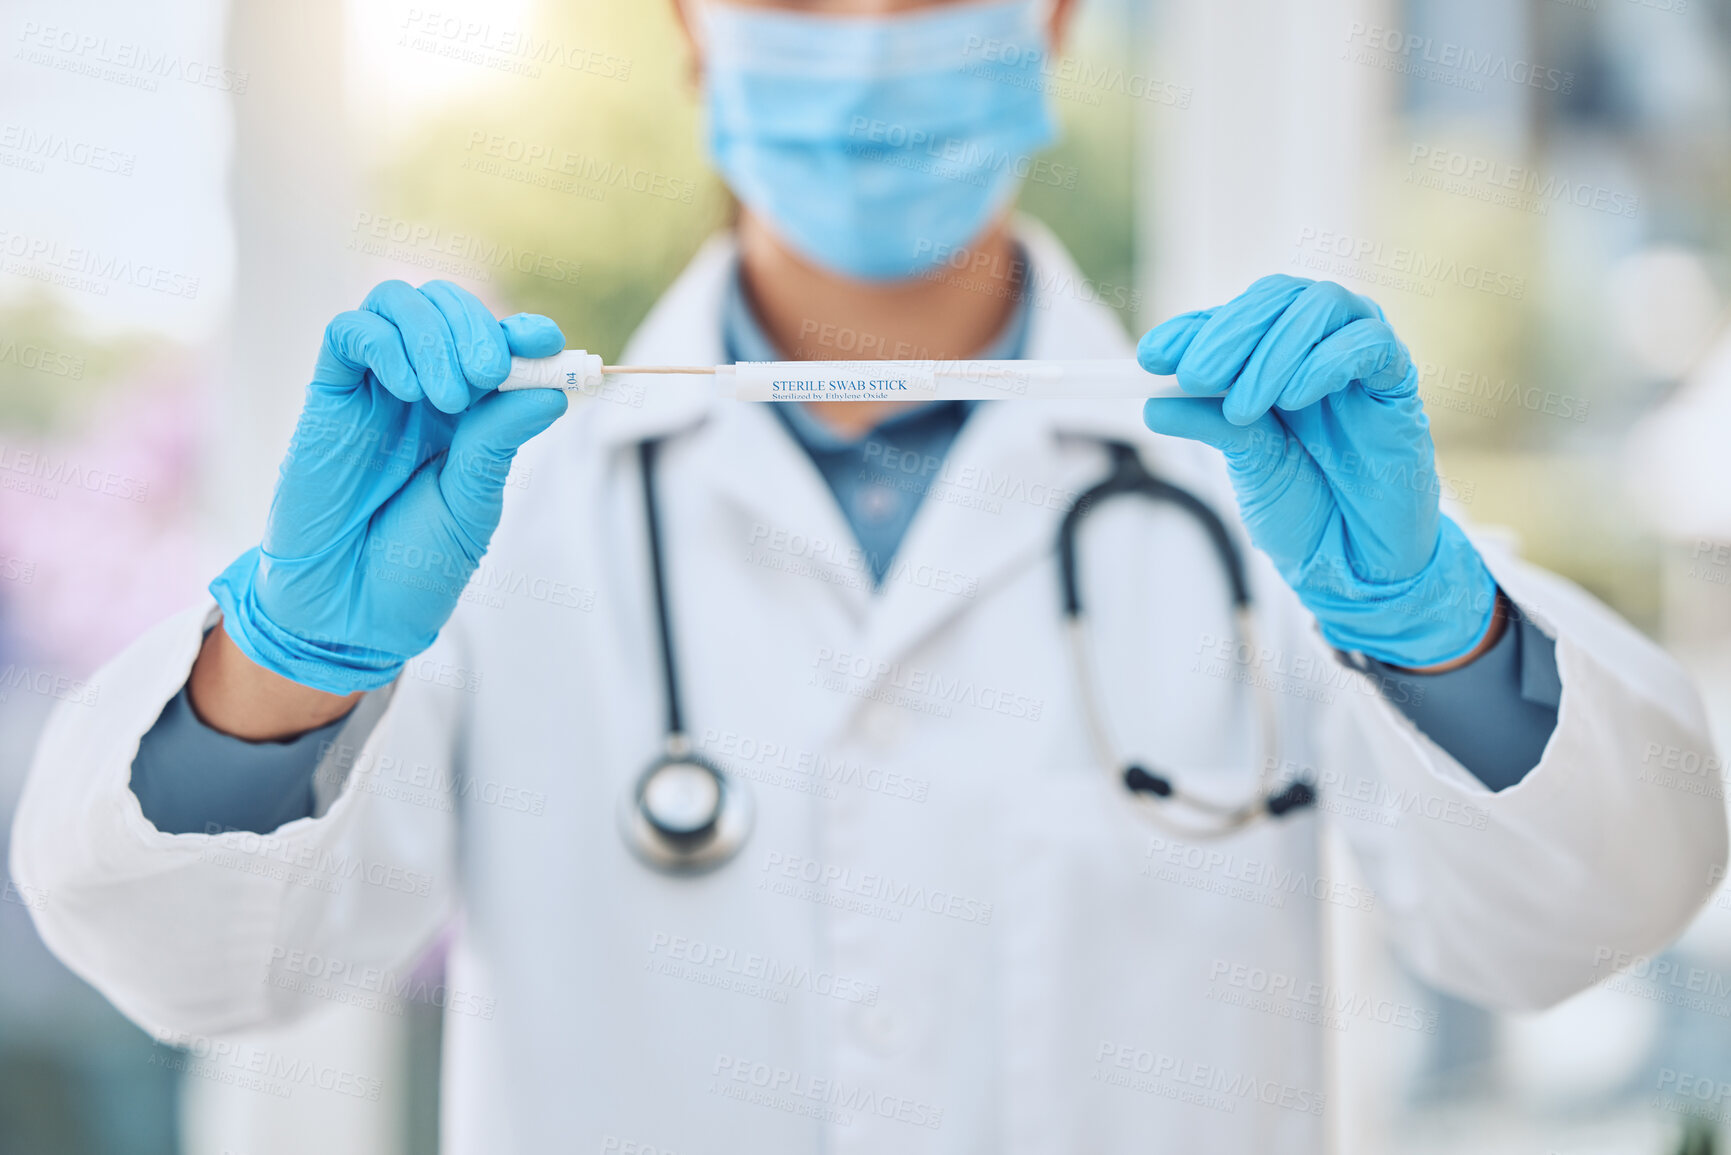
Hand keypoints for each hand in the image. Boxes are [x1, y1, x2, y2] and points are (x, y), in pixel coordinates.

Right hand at [209, 280, 568, 693]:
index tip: (546, 340)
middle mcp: (420, 390)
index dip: (522, 330)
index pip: (495, 342)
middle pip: (445, 307)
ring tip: (452, 395)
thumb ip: (499, 441)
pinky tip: (407, 388)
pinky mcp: (327, 398)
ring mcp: (373, 389)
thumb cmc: (415, 564)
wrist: (352, 611)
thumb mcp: (472, 502)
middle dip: (476, 326)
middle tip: (490, 373)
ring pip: (396, 304)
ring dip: (433, 333)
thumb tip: (550, 392)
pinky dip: (384, 343)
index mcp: (468, 413)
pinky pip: (347, 334)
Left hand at [1139, 275, 1496, 667]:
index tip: (1150, 356)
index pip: (1234, 319)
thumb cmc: (1304, 508)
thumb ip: (1210, 425)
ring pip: (1323, 306)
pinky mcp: (1397, 385)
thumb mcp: (1247, 466)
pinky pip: (1373, 344)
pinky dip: (1329, 360)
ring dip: (1275, 349)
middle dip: (1230, 333)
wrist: (1357, 562)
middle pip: (1279, 298)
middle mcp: (1317, 350)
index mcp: (1274, 361)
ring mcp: (1359, 363)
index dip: (1192, 329)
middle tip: (1196, 376)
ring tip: (1244, 407)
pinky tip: (1297, 397)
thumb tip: (1154, 403)